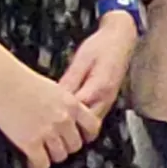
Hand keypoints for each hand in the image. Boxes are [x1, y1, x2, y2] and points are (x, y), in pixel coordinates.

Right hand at [0, 35, 91, 167]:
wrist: (0, 79)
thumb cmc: (20, 79)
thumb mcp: (52, 89)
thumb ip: (63, 104)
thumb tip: (64, 117)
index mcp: (72, 104)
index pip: (93, 126)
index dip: (85, 135)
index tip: (77, 137)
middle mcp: (64, 119)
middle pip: (75, 145)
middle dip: (65, 146)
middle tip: (53, 146)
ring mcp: (48, 132)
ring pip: (60, 156)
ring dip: (50, 156)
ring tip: (41, 153)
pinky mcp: (31, 142)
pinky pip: (42, 164)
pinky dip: (37, 166)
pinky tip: (31, 162)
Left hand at [61, 9, 137, 128]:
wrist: (121, 40)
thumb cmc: (102, 46)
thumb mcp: (81, 60)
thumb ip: (70, 80)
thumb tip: (54, 97)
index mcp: (99, 88)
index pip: (77, 112)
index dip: (61, 116)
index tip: (45, 115)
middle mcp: (106, 99)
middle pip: (86, 127)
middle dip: (68, 127)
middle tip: (49, 121)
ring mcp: (108, 102)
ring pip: (91, 127)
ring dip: (75, 126)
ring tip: (57, 119)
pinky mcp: (106, 102)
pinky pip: (93, 118)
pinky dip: (81, 120)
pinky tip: (68, 112)